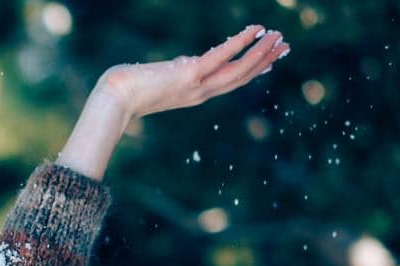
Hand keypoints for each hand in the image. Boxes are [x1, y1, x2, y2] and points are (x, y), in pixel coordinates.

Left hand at [96, 25, 292, 121]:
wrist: (114, 99)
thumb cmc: (128, 90)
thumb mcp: (160, 79)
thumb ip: (178, 71)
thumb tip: (187, 63)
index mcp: (194, 94)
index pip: (230, 82)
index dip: (252, 71)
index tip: (270, 62)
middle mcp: (199, 93)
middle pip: (240, 77)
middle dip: (264, 61)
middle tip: (285, 46)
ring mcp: (196, 86)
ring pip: (238, 70)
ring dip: (260, 53)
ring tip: (278, 39)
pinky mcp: (189, 75)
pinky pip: (221, 57)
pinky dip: (240, 43)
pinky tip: (255, 30)